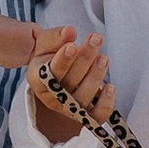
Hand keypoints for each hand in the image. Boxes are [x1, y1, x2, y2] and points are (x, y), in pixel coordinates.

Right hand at [30, 29, 108, 143]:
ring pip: (83, 98)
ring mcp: (69, 108)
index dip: (62, 61)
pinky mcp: (85, 115)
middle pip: (69, 82)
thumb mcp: (47, 43)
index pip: (49, 72)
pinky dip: (105, 104)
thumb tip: (70, 31)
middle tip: (96, 39)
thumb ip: (56, 37)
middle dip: (84, 59)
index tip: (73, 45)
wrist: (55, 75)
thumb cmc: (50, 56)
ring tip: (104, 58)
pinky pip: (96, 116)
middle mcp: (52, 97)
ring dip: (95, 76)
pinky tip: (111, 86)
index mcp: (37, 79)